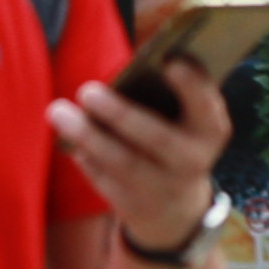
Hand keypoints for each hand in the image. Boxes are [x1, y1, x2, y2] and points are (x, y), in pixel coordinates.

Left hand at [51, 60, 231, 260]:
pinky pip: (103, 178)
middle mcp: (191, 161)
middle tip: (87, 91)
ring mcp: (161, 187)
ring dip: (88, 135)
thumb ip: (170, 96)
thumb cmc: (177, 141)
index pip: (207, 106)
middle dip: (120, 114)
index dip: (192, 85)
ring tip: (58, 111)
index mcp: (210, 131)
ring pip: (121, 162)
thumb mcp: (188, 121)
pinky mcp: (131, 204)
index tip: (169, 62)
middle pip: (156, 138)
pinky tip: (69, 140)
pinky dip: (85, 157)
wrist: (177, 206)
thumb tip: (129, 70)